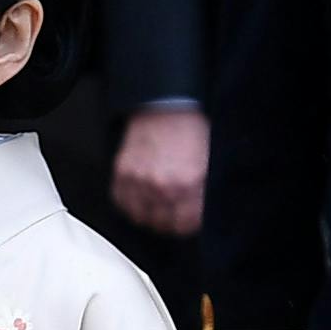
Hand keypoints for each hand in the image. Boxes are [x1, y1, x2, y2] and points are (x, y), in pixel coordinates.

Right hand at [111, 103, 210, 233]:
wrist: (166, 104)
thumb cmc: (190, 130)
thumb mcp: (208, 163)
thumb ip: (202, 192)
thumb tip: (198, 214)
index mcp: (189, 184)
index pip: (186, 225)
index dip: (188, 224)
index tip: (187, 220)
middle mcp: (163, 187)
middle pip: (162, 225)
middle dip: (169, 221)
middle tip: (172, 212)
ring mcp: (140, 181)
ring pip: (140, 217)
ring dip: (148, 214)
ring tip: (156, 204)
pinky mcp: (122, 173)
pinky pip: (121, 203)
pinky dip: (130, 203)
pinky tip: (140, 195)